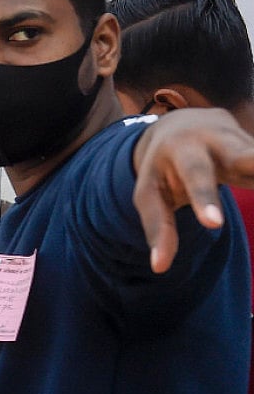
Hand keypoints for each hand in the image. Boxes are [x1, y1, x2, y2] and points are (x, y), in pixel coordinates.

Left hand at [132, 108, 253, 272]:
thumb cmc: (161, 169)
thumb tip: (158, 268)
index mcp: (184, 150)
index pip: (196, 178)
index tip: (214, 225)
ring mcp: (246, 142)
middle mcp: (219, 141)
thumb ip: (158, 227)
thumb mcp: (150, 194)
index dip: (206, 199)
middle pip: (245, 155)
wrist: (181, 125)